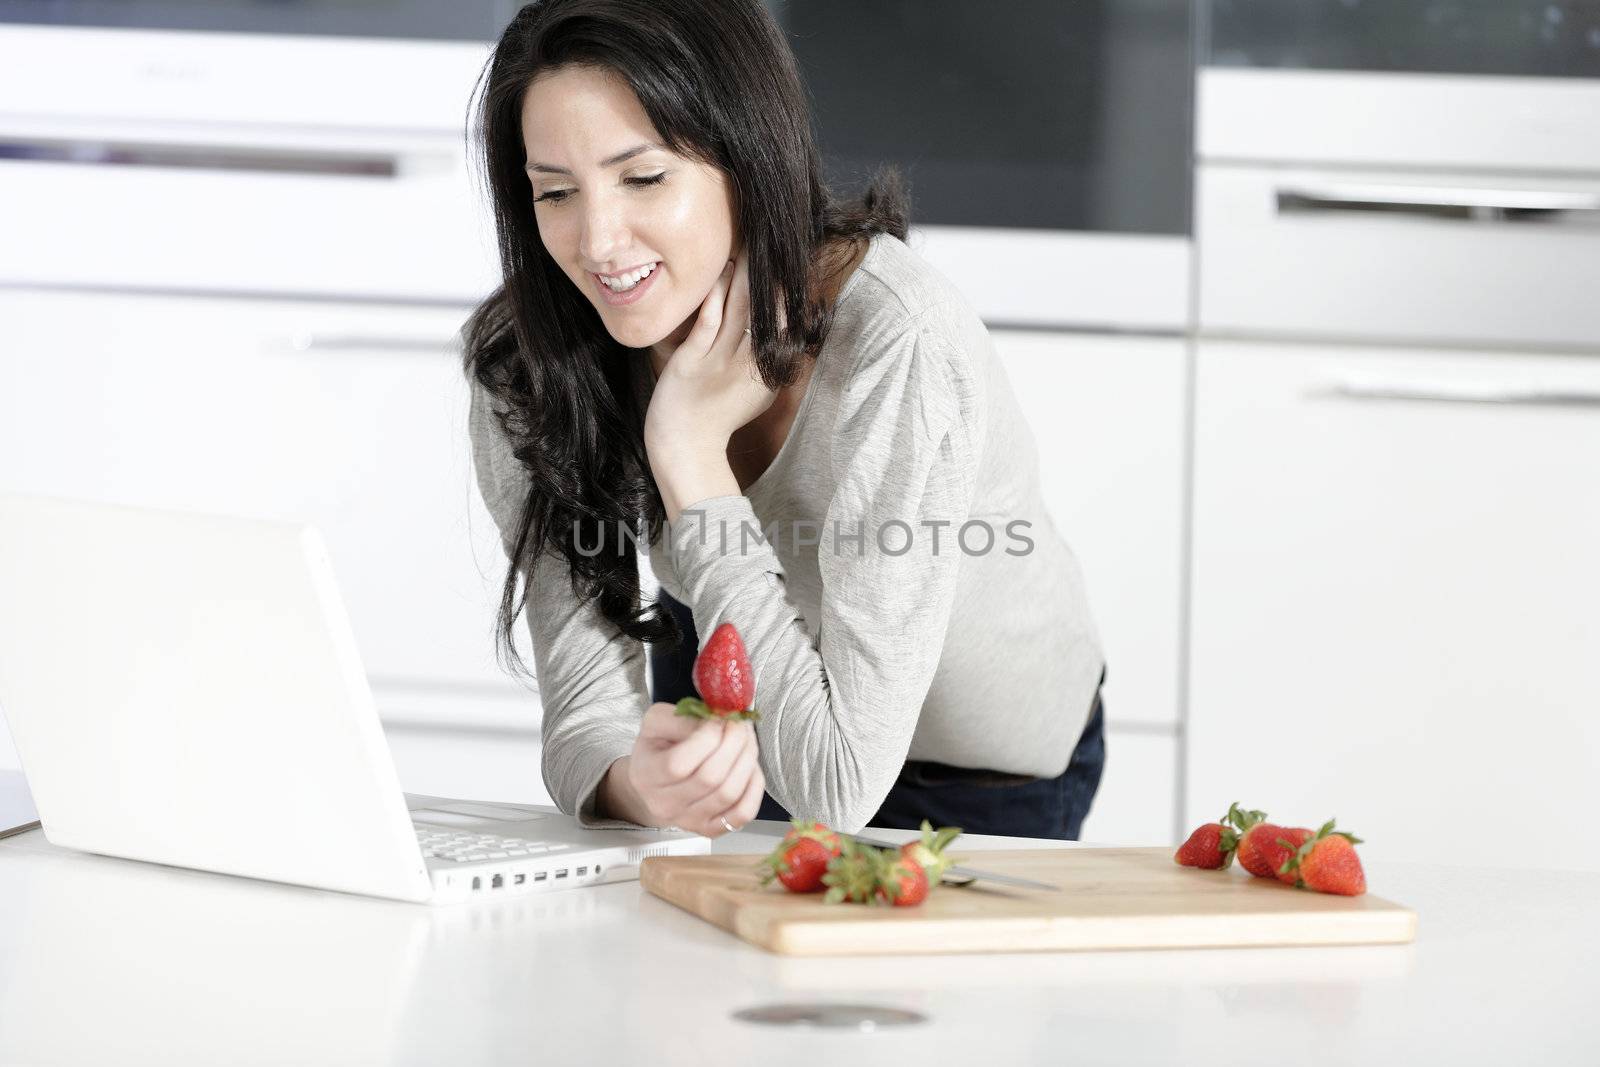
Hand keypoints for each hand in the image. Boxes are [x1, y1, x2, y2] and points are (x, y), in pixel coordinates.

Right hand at [621, 701, 764, 836]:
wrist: (654, 783)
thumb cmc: (658, 750)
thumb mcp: (657, 722)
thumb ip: (683, 717)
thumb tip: (717, 719)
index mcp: (647, 775)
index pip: (679, 764)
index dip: (707, 737)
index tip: (719, 718)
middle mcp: (666, 804)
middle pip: (711, 778)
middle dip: (734, 743)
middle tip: (739, 724)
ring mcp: (690, 820)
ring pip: (730, 793)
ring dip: (747, 760)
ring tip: (746, 740)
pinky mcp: (711, 829)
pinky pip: (743, 813)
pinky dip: (754, 786)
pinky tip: (749, 767)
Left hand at [643, 247, 778, 464]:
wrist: (685, 445)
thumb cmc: (718, 418)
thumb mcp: (758, 396)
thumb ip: (772, 366)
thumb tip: (788, 338)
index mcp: (768, 372)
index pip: (786, 325)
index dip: (789, 294)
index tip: (791, 266)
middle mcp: (749, 364)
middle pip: (766, 310)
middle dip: (770, 276)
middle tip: (775, 245)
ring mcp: (720, 361)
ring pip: (740, 309)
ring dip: (746, 276)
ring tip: (752, 247)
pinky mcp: (693, 359)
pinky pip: (709, 320)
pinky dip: (717, 293)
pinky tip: (723, 271)